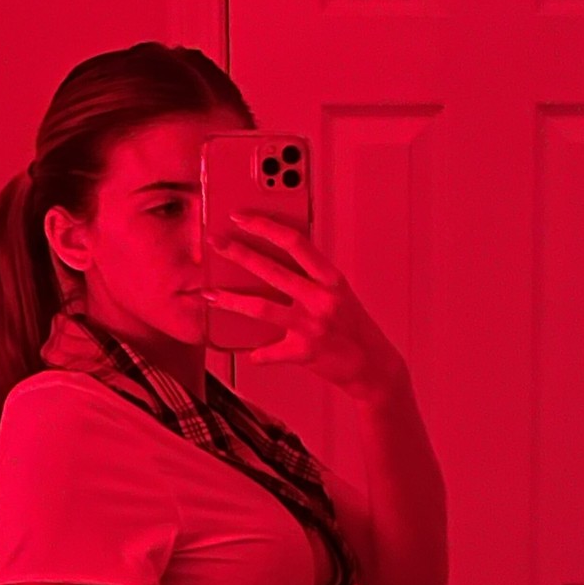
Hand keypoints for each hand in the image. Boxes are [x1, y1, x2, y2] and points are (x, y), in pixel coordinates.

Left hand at [201, 212, 406, 402]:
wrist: (374, 367)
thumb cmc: (355, 328)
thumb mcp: (339, 295)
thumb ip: (311, 279)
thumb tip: (273, 264)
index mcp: (332, 280)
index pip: (295, 242)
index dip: (265, 226)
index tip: (241, 217)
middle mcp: (322, 299)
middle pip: (271, 270)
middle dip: (238, 253)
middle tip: (215, 243)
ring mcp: (312, 326)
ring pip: (260, 307)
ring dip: (230, 300)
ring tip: (209, 293)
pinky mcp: (303, 353)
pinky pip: (268, 351)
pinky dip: (257, 353)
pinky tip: (249, 352)